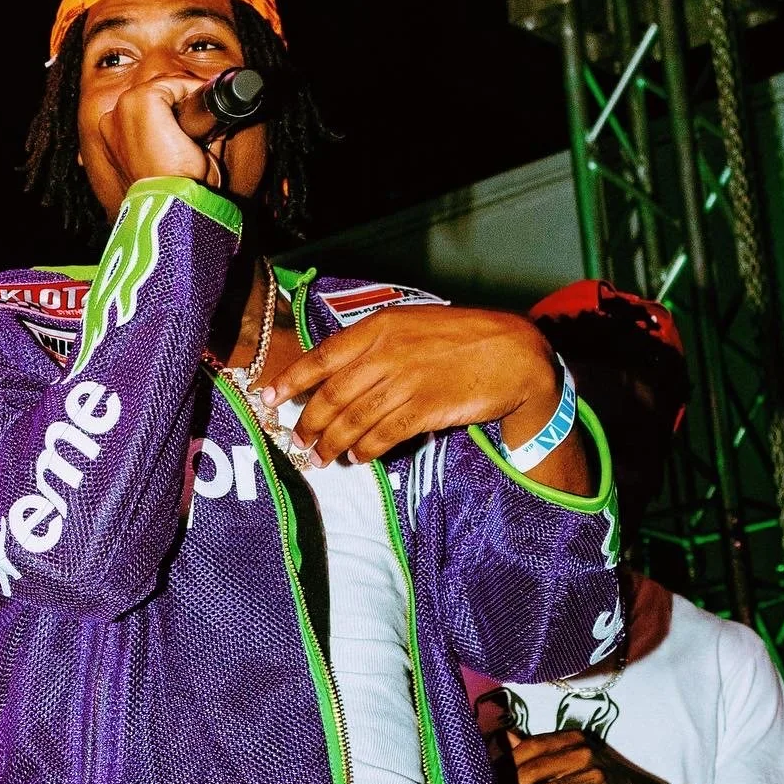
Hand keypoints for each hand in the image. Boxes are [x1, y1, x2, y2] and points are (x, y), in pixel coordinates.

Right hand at [95, 74, 223, 195]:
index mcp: (114, 140)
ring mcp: (124, 109)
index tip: (197, 125)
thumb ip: (183, 144)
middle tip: (206, 117)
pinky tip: (203, 104)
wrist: (168, 201)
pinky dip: (191, 88)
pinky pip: (172, 83)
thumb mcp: (172, 167)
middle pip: (152, 97)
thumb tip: (209, 129)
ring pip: (162, 88)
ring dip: (185, 95)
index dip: (173, 115)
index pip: (145, 113)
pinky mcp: (142, 101)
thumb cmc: (170, 193)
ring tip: (206, 111)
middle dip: (179, 103)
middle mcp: (111, 122)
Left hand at [259, 306, 564, 468]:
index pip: (323, 357)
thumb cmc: (462, 338)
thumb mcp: (413, 325)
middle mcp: (387, 352)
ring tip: (321, 458)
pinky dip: (364, 450)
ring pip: (353, 419)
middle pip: (332, 394)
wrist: (513, 353)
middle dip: (309, 421)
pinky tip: (357, 457)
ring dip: (332, 443)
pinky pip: (383, 435)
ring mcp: (406, 381)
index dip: (291, 381)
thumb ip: (374, 344)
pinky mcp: (425, 408)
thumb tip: (336, 373)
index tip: (270, 398)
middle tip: (298, 440)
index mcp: (380, 327)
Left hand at [508, 727, 682, 783]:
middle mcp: (582, 752)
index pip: (529, 746)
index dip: (505, 764)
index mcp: (571, 738)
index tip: (485, 781)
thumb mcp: (572, 760)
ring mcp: (593, 776)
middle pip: (533, 770)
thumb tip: (503, 737)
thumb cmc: (601, 781)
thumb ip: (539, 750)